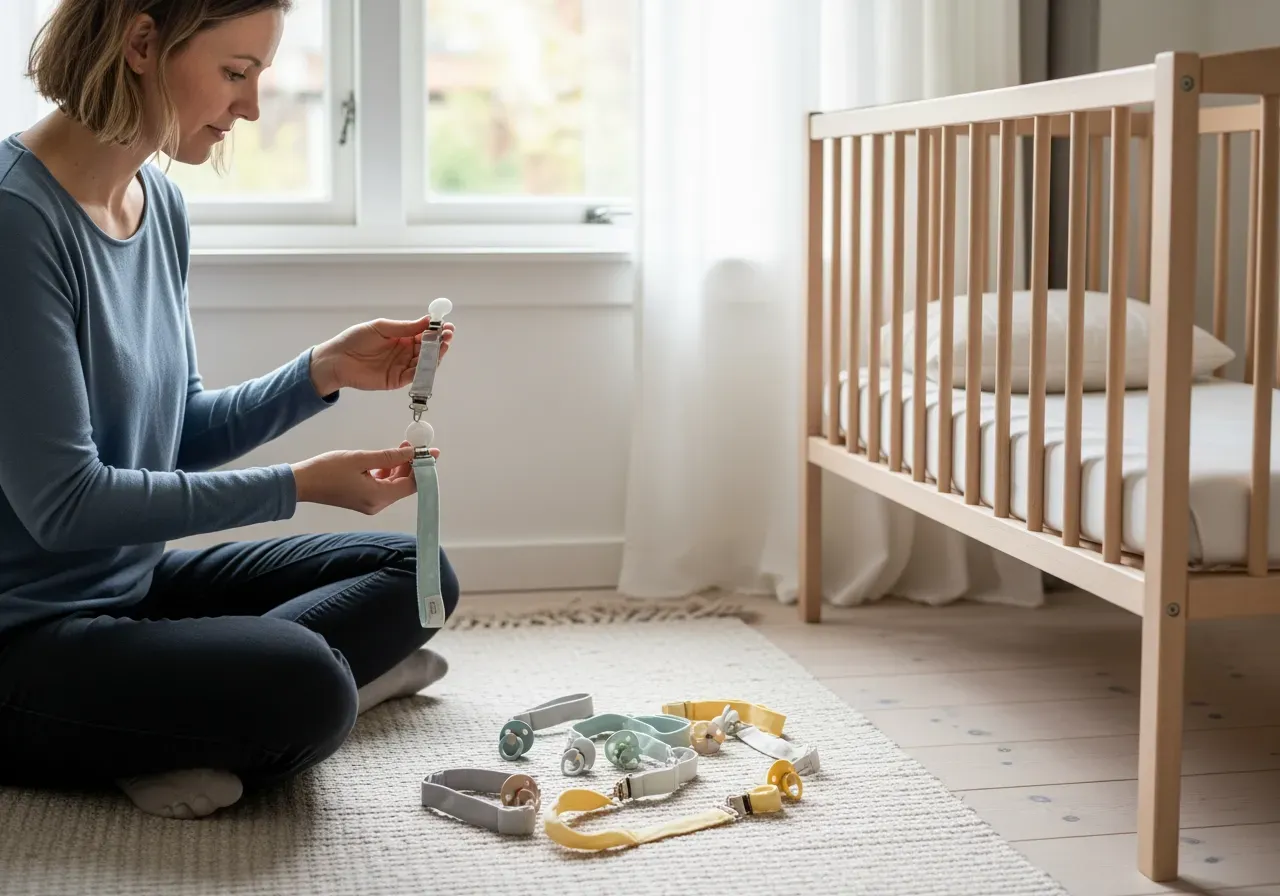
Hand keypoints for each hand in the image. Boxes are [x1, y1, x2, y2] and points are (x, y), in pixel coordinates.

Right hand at [291, 444, 440, 514]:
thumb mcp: (361, 459)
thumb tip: (413, 453)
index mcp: (378, 497)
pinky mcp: (362, 498)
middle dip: (412, 465)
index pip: (411, 485)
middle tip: (416, 445)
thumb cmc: (327, 470)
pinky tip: (387, 458)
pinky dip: (388, 472)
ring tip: (402, 447)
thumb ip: (389, 456)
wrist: (301, 483)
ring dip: (399, 467)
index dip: (423, 468)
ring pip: (393, 485)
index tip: (431, 452)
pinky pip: (382, 485)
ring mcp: (369, 503)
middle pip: (404, 486)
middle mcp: (377, 504)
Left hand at [309, 315, 455, 394]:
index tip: (446, 326)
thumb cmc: (355, 339)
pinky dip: (424, 370)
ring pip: (424, 362)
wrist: (337, 360)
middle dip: (439, 342)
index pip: (423, 333)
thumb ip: (405, 327)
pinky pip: (415, 376)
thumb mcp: (381, 327)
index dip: (435, 330)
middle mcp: (404, 352)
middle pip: (427, 348)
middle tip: (448, 336)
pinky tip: (431, 361)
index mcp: (401, 337)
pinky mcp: (397, 380)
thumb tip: (428, 321)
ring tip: (443, 346)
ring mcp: (402, 367)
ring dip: (435, 355)